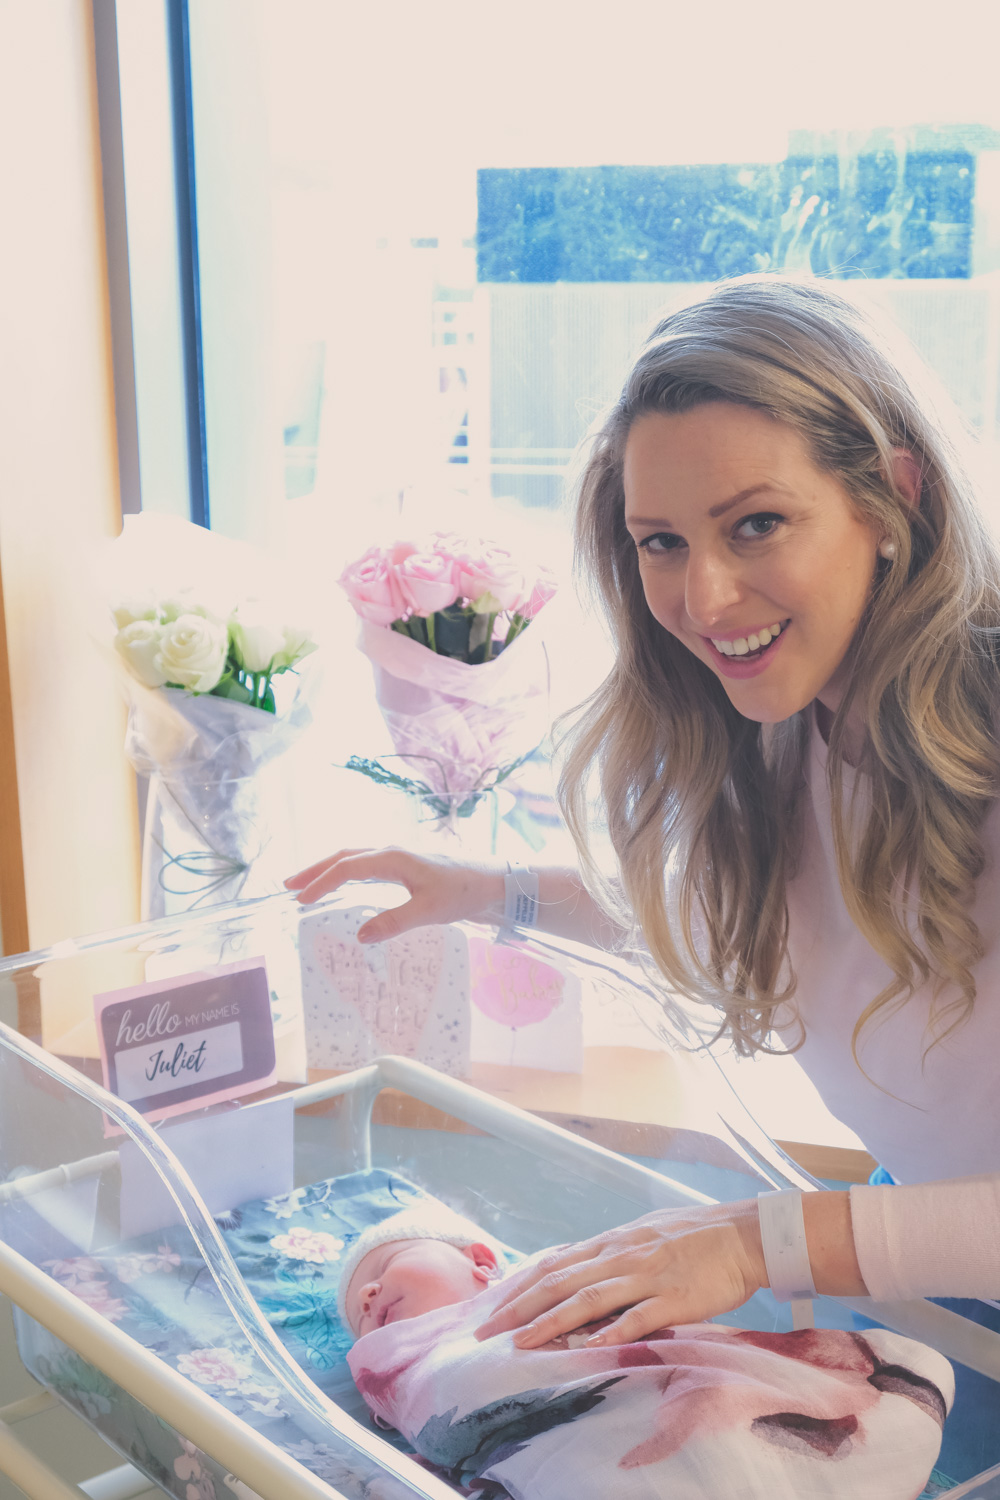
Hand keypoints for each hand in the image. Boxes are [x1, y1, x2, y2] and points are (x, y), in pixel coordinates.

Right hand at [284, 847, 502, 942]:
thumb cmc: (463, 891)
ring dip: (328, 870)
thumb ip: (394, 922)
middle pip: (343, 856)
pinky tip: (341, 887)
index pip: (347, 867)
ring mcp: (397, 858)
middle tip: (288, 887)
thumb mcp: (430, 911)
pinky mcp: (405, 867)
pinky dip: (345, 873)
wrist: (493, 881)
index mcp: (393, 858)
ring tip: (305, 886)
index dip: (321, 883)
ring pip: (353, 859)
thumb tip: (360, 935)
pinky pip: (365, 866)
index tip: (300, 901)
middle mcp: (391, 853)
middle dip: (314, 870)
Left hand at [474, 1201, 767, 1347]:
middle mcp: (621, 1256)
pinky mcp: (674, 1298)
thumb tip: (578, 1266)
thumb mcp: (644, 1235)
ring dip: (550, 1323)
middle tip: (486, 1332)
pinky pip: (639, 1317)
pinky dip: (612, 1333)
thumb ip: (611, 1254)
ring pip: (588, 1300)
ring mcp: (646, 1276)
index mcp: (612, 1243)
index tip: (491, 1307)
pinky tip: (589, 1348)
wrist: (744, 1234)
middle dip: (519, 1308)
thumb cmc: (694, 1236)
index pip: (554, 1264)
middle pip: (560, 1282)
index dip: (520, 1286)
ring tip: (521, 1343)